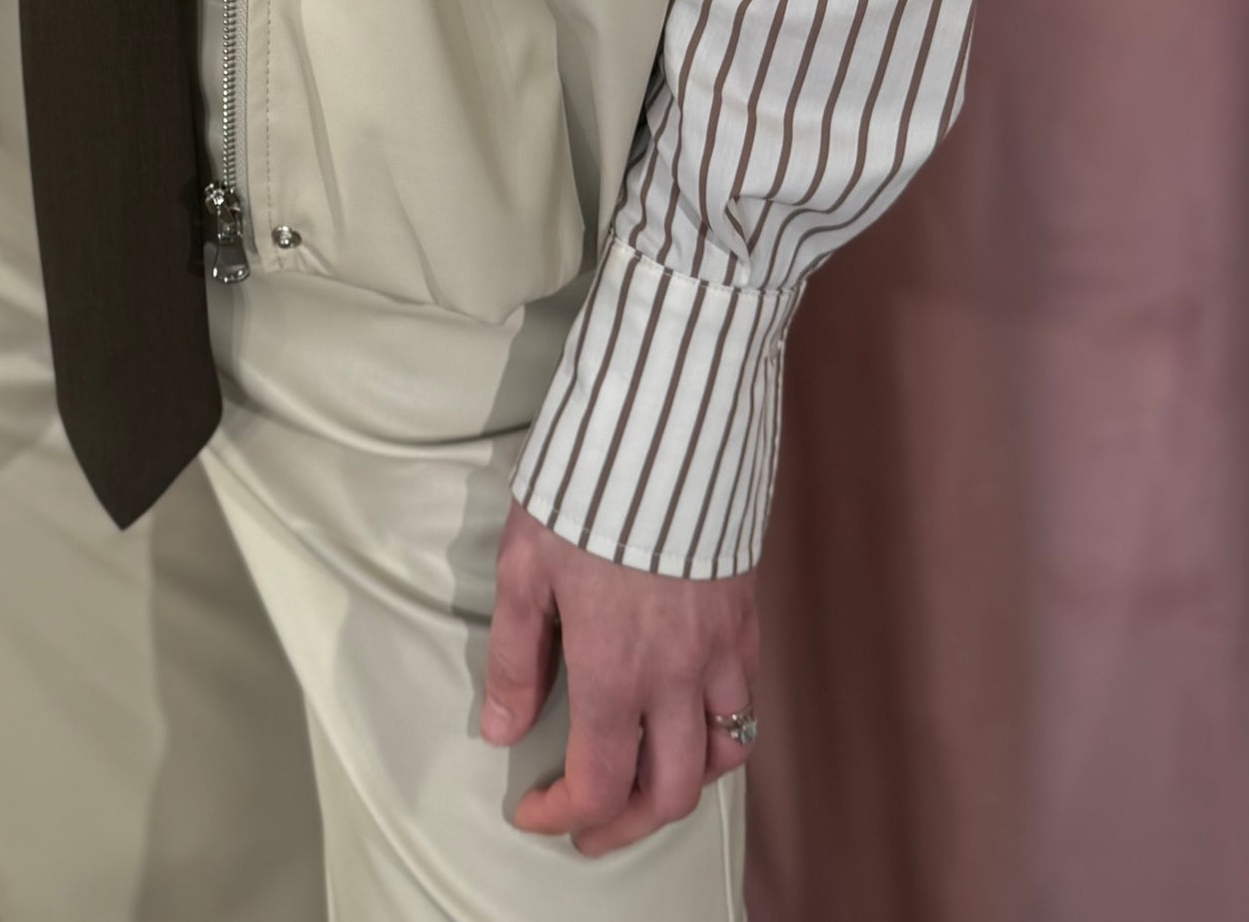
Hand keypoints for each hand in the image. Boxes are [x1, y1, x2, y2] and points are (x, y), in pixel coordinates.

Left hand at [480, 498, 759, 856]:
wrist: (666, 424)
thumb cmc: (584, 489)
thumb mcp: (525, 567)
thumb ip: (514, 657)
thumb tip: (502, 729)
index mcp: (614, 671)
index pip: (598, 784)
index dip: (562, 815)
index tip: (534, 812)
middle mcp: (676, 676)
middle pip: (669, 792)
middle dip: (626, 823)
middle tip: (592, 825)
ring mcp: (720, 648)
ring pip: (722, 754)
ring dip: (683, 781)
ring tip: (647, 776)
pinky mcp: (745, 616)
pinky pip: (746, 699)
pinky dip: (721, 728)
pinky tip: (691, 713)